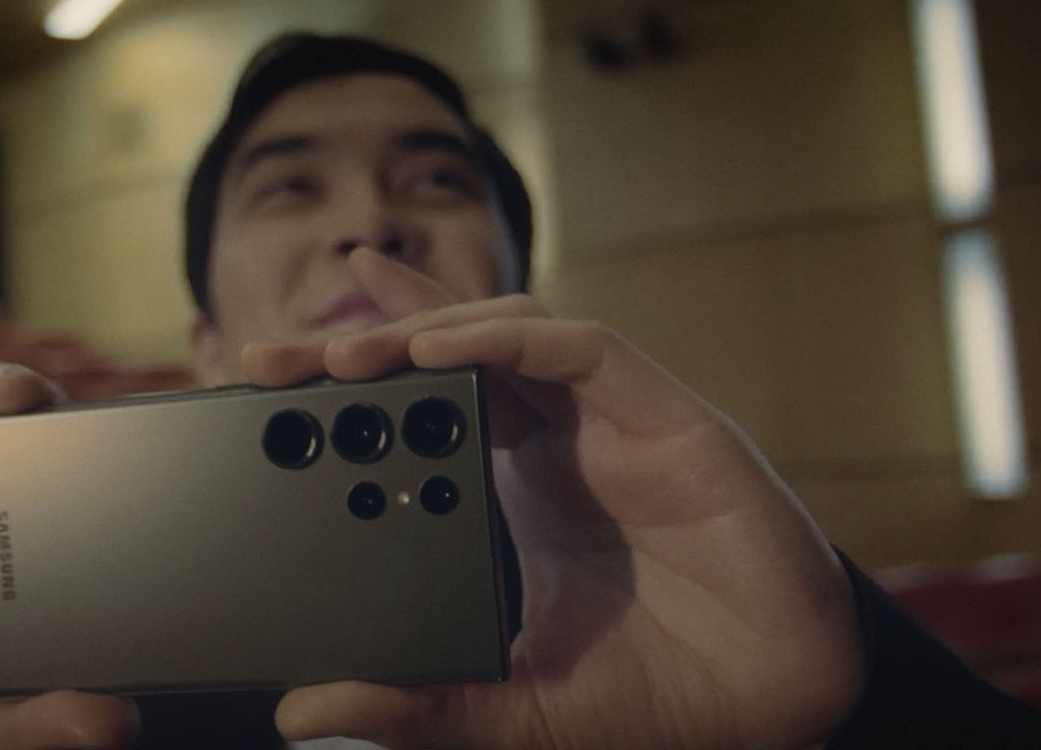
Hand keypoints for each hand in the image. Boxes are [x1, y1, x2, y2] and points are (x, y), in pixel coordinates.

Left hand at [251, 249, 865, 749]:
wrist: (774, 710)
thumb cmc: (658, 698)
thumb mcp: (509, 711)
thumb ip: (417, 704)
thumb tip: (305, 709)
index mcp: (516, 496)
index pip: (424, 408)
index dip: (356, 379)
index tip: (266, 378)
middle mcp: (558, 444)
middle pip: (447, 356)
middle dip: (357, 345)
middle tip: (267, 355)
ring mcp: (611, 423)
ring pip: (505, 331)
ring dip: (421, 329)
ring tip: (340, 354)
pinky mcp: (666, 417)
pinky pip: (579, 347)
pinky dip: (506, 336)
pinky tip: (439, 350)